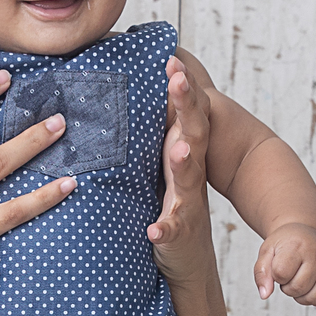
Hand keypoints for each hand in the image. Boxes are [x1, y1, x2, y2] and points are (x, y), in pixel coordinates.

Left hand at [148, 57, 215, 292]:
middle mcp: (188, 174)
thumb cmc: (169, 202)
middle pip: (192, 134)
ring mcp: (185, 204)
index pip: (184, 115)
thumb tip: (123, 98)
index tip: (172, 59)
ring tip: (180, 150)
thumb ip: (149, 136)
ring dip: (184, 163)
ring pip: (187, 180)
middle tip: (180, 79)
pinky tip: (155, 230)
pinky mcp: (178, 234)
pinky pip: (171, 231)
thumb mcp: (159, 165)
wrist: (187, 257)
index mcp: (182, 155)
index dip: (181, 88)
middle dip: (187, 106)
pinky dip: (164, 229)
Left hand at [255, 224, 315, 304]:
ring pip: (313, 298)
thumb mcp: (266, 252)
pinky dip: (315, 299)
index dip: (276, 275)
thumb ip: (261, 273)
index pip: (281, 273)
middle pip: (298, 288)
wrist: (305, 233)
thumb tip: (265, 295)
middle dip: (287, 288)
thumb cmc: (285, 244)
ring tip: (298, 280)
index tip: (278, 267)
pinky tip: (310, 286)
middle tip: (288, 275)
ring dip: (300, 296)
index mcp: (297, 246)